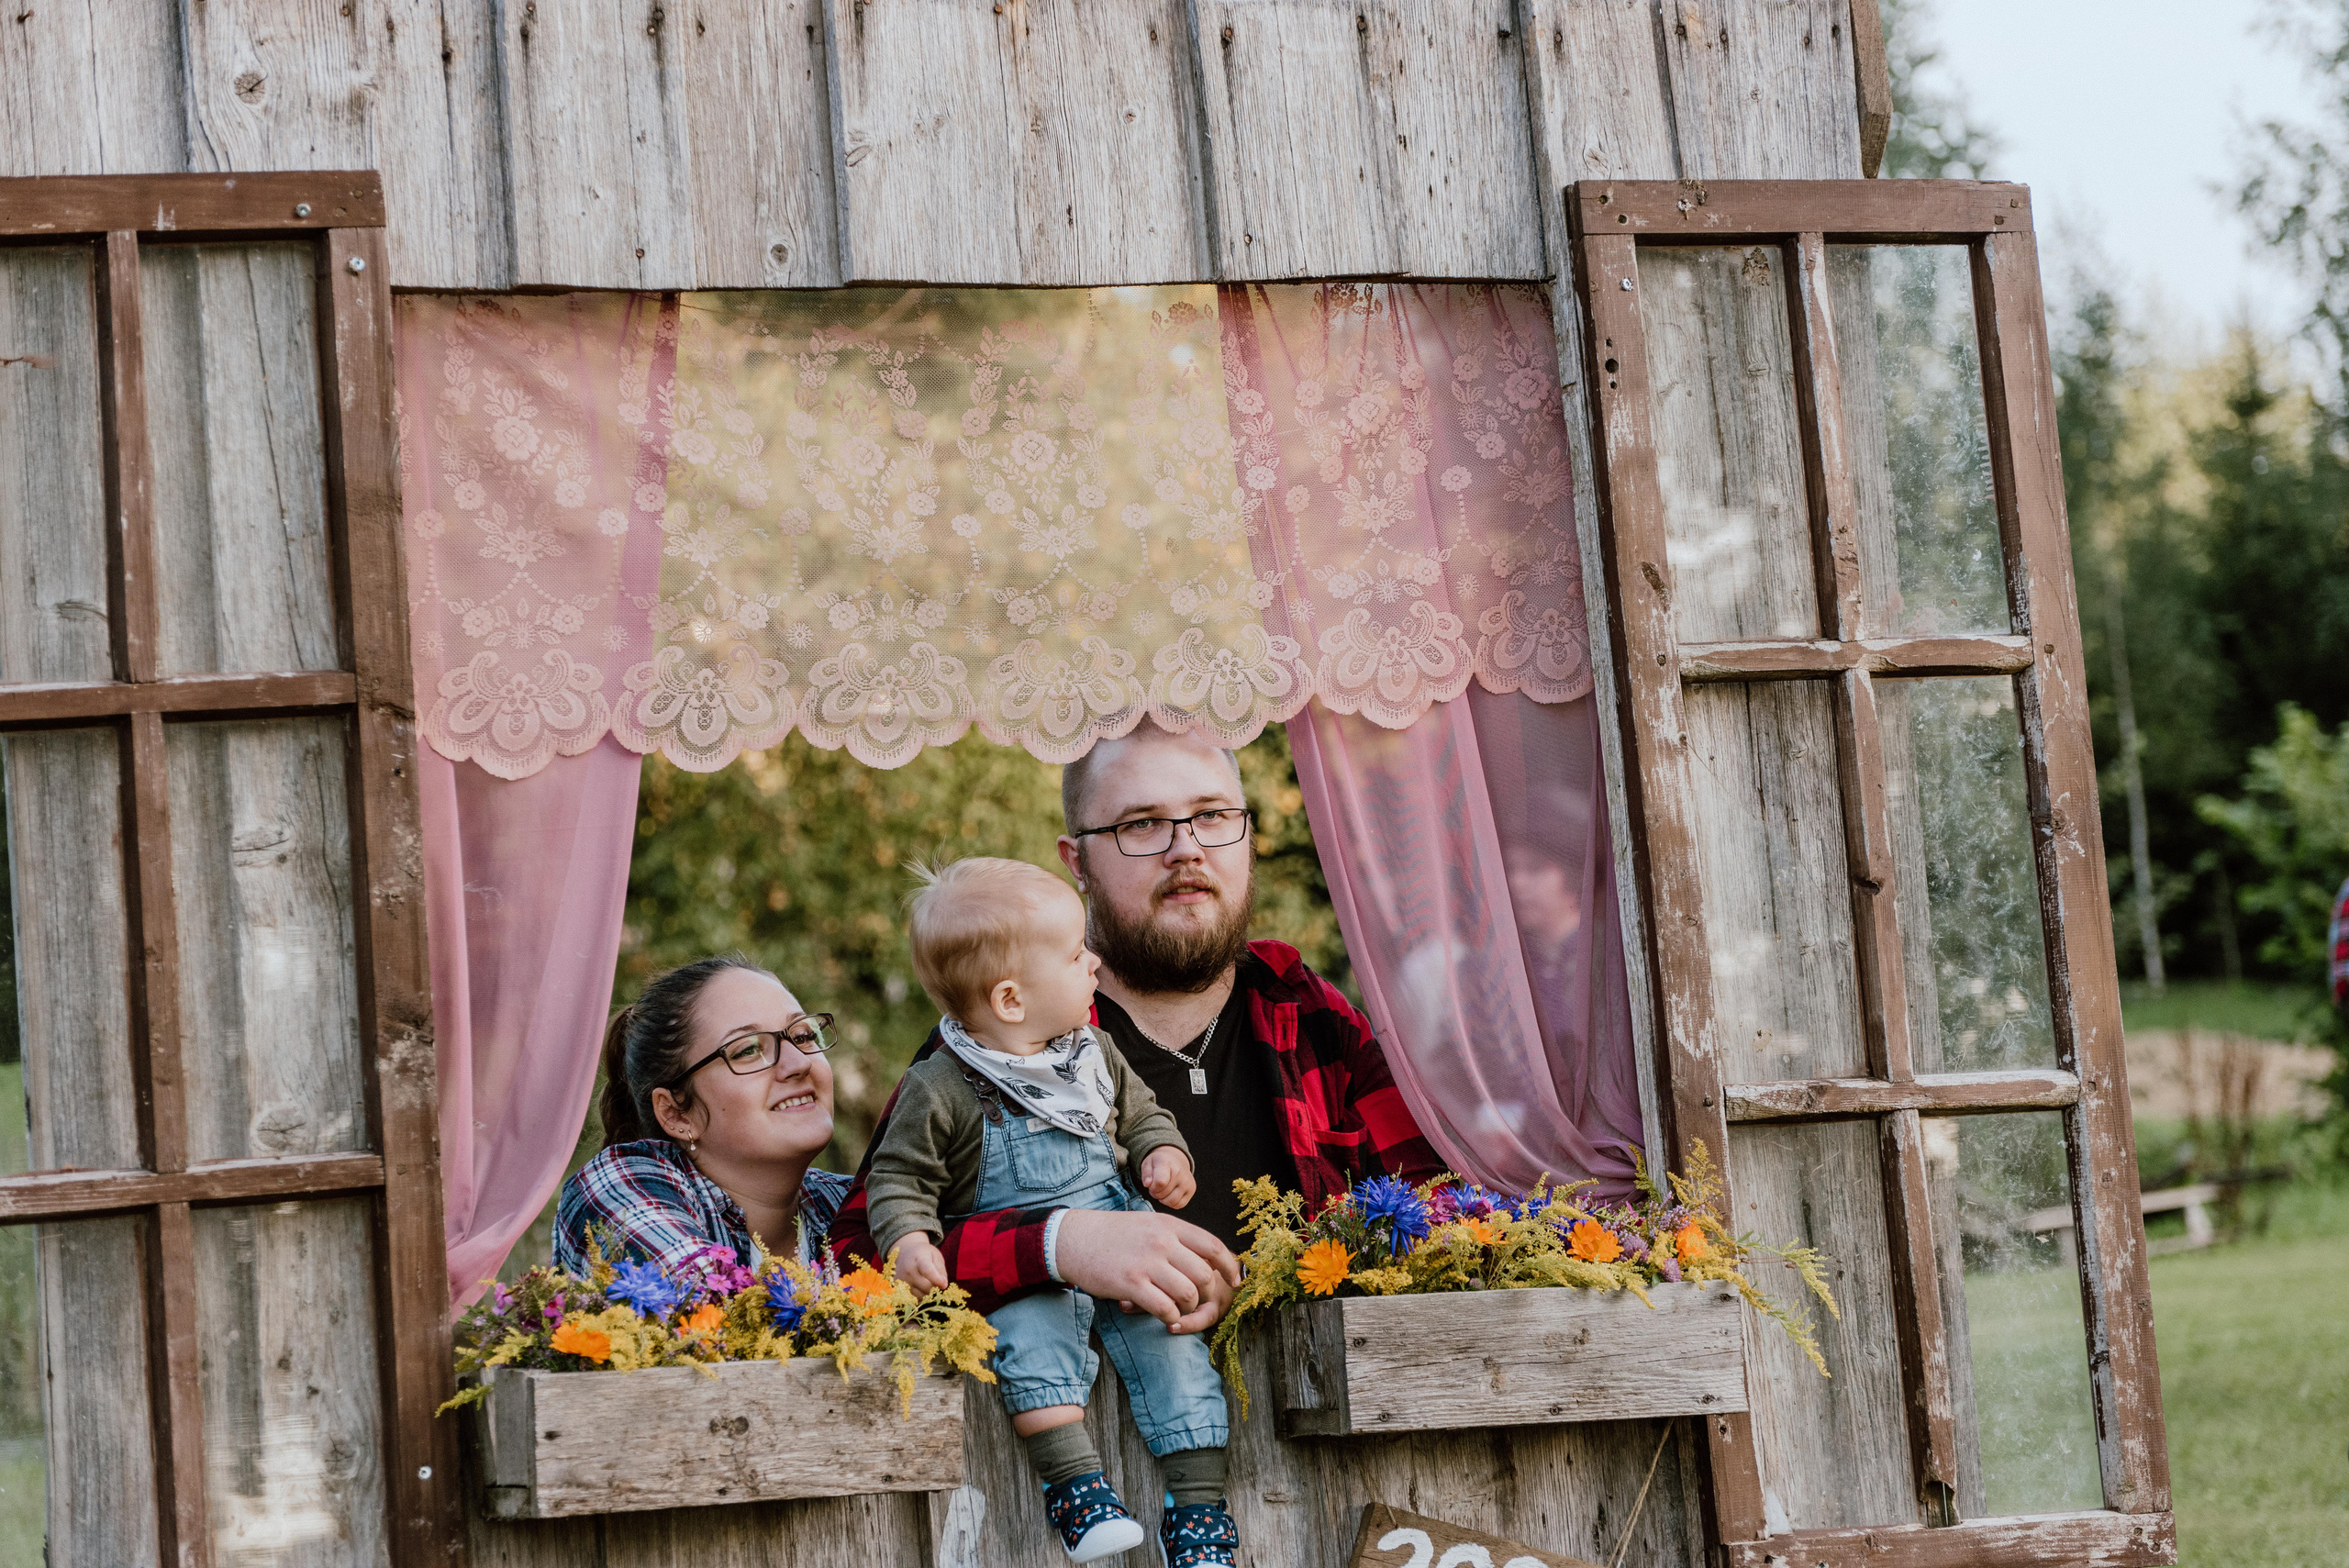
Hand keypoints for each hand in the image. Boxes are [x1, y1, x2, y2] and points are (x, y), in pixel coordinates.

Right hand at [890, 1234, 949, 1293]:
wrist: (904, 1252)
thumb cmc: (923, 1254)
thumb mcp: (935, 1256)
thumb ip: (940, 1270)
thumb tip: (943, 1285)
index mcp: (919, 1259)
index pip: (927, 1271)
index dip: (937, 1280)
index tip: (943, 1285)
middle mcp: (908, 1270)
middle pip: (925, 1287)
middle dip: (934, 1288)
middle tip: (936, 1283)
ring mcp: (901, 1280)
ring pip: (919, 1295)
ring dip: (926, 1293)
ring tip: (926, 1283)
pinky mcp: (897, 1288)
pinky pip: (912, 1298)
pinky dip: (918, 1296)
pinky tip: (919, 1288)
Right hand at [1051, 1206, 1237, 1334]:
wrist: (1074, 1239)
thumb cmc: (1113, 1234)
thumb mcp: (1149, 1224)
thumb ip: (1175, 1237)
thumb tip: (1205, 1257)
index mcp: (1169, 1225)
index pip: (1213, 1246)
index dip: (1230, 1267)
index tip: (1235, 1281)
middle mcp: (1162, 1242)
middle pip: (1204, 1275)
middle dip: (1207, 1294)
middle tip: (1199, 1302)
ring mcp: (1147, 1263)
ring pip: (1187, 1294)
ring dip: (1188, 1308)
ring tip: (1179, 1310)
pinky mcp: (1131, 1284)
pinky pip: (1165, 1308)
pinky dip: (1170, 1317)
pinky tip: (1165, 1317)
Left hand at [1138, 1146, 1195, 1208]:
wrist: (1174, 1159)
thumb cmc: (1159, 1163)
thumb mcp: (1147, 1164)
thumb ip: (1146, 1174)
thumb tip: (1147, 1184)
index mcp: (1167, 1163)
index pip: (1160, 1183)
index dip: (1152, 1187)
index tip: (1150, 1184)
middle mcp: (1180, 1172)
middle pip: (1163, 1194)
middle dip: (1155, 1193)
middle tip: (1156, 1186)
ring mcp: (1188, 1181)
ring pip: (1172, 1201)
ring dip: (1163, 1200)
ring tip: (1162, 1190)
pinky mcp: (1192, 1189)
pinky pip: (1179, 1205)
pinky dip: (1172, 1203)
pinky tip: (1169, 1194)